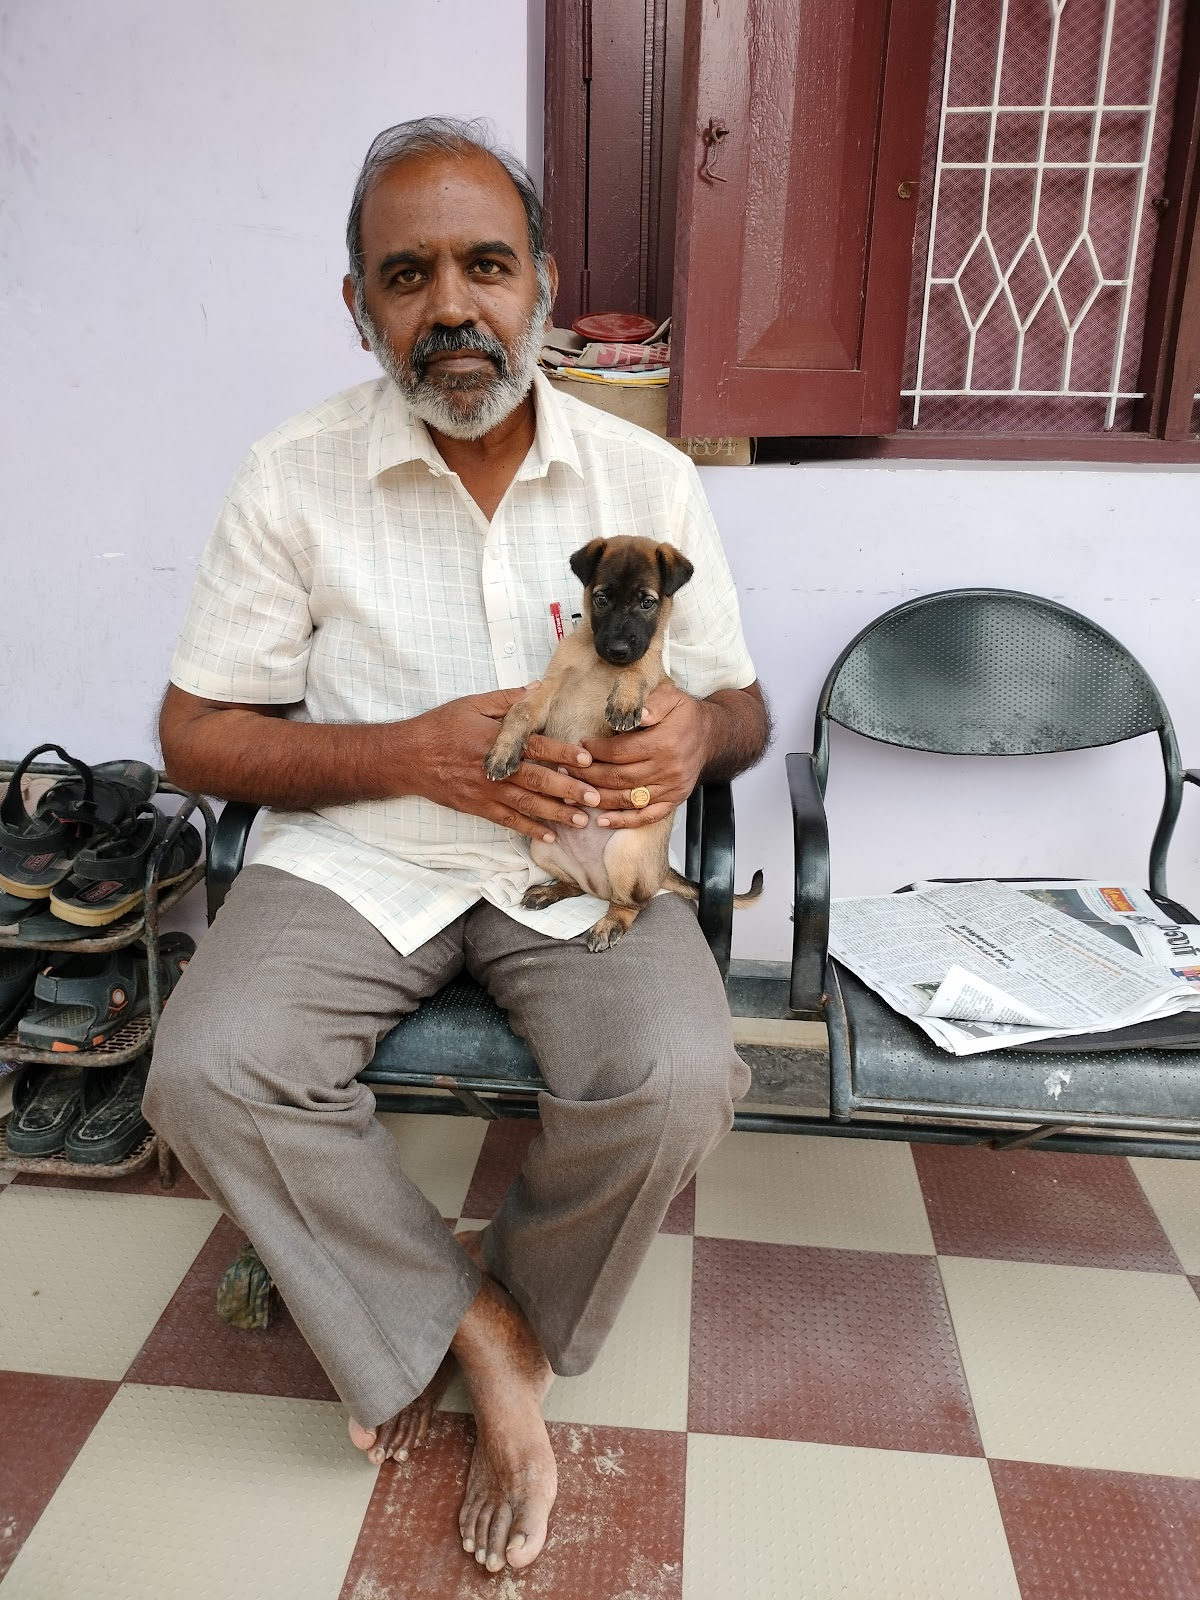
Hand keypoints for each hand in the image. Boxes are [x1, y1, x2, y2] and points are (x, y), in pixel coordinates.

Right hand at [403, 688, 599, 843]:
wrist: (407, 757)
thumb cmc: (440, 727)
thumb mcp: (472, 705)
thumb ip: (507, 700)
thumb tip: (536, 689)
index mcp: (498, 742)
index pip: (538, 748)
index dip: (563, 755)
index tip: (587, 760)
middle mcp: (496, 770)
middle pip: (539, 781)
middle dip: (569, 791)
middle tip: (595, 798)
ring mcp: (487, 792)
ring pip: (528, 806)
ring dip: (556, 814)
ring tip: (581, 821)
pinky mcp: (478, 808)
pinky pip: (508, 821)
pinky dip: (529, 830)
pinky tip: (549, 836)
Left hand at [577, 682, 709, 828]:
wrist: (712, 736)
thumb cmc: (685, 715)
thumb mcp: (672, 698)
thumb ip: (652, 704)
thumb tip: (637, 713)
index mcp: (664, 742)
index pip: (620, 751)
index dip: (596, 751)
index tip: (580, 747)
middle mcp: (668, 768)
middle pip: (619, 777)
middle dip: (588, 775)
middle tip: (566, 770)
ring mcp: (671, 788)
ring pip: (628, 798)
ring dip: (598, 798)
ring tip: (574, 793)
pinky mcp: (674, 800)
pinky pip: (647, 816)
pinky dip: (624, 821)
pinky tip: (602, 821)